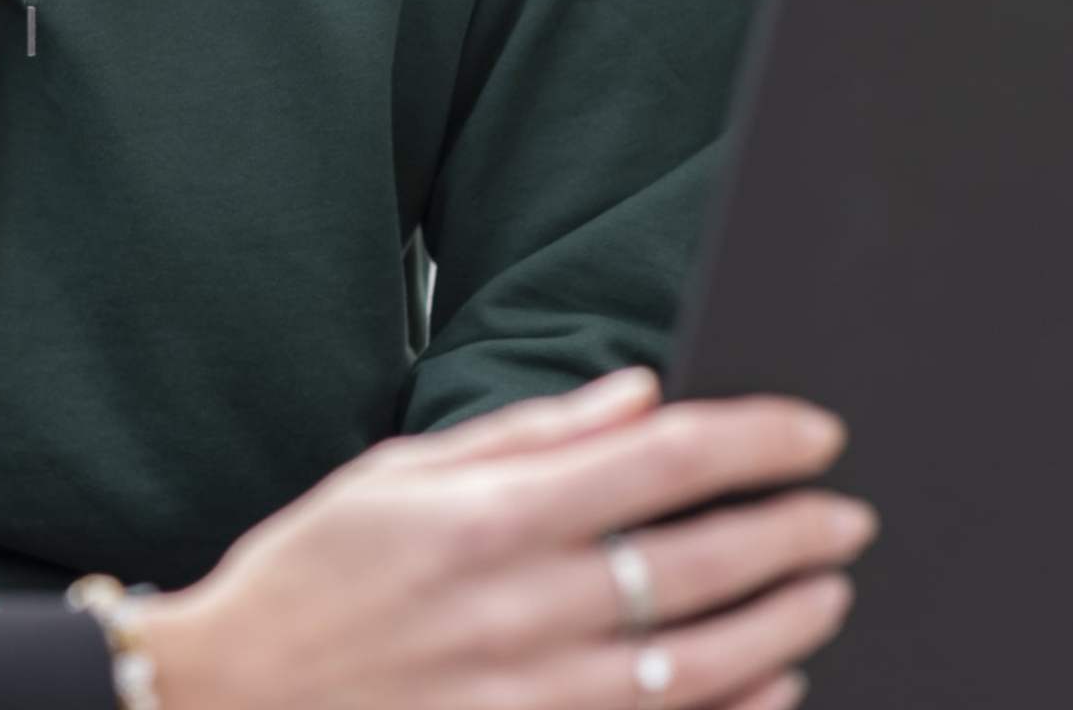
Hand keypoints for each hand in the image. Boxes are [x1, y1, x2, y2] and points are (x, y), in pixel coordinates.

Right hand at [135, 369, 873, 709]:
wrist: (227, 703)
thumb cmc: (309, 581)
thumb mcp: (398, 475)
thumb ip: (529, 434)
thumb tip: (640, 394)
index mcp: (491, 518)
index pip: (667, 461)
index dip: (759, 440)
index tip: (814, 433)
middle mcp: (523, 610)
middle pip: (705, 560)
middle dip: (795, 529)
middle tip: (845, 515)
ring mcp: (535, 699)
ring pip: (706, 657)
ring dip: (786, 620)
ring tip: (826, 591)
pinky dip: (739, 708)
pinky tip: (777, 681)